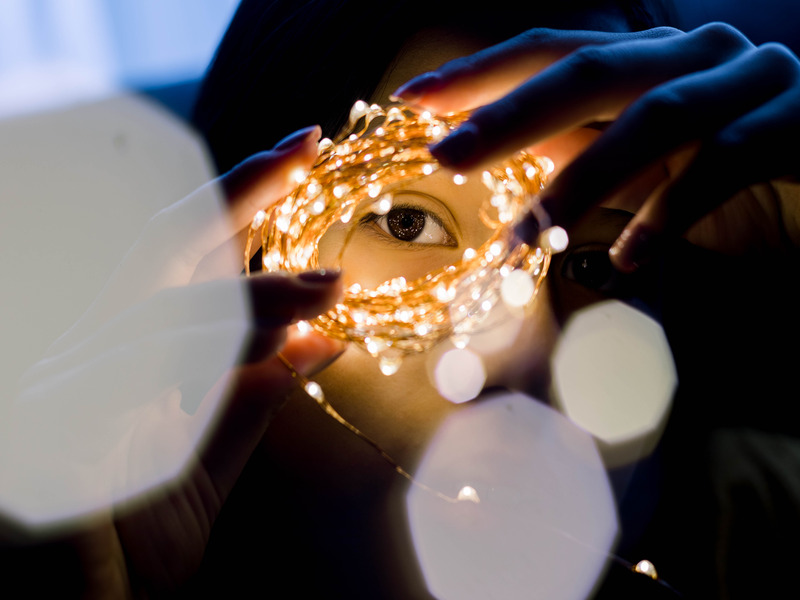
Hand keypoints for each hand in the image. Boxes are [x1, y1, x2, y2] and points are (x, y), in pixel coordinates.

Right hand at [2, 125, 343, 595]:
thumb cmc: (126, 545)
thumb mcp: (202, 467)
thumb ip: (248, 402)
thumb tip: (316, 343)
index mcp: (125, 352)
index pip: (184, 256)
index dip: (240, 199)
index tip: (301, 158)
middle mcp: (89, 350)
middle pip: (163, 245)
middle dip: (238, 187)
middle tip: (306, 143)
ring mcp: (65, 383)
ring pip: (168, 306)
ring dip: (255, 292)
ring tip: (328, 285)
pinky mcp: (56, 427)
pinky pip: (146, 369)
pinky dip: (220, 349)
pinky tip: (290, 337)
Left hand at [393, 24, 799, 270]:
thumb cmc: (731, 165)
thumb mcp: (645, 160)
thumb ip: (586, 147)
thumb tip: (509, 156)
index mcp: (653, 55)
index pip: (552, 50)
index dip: (482, 73)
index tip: (414, 101)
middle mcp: (696, 54)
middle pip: (590, 69)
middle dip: (510, 113)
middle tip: (445, 155)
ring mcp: (751, 82)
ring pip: (653, 118)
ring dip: (579, 182)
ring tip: (522, 241)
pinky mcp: (798, 125)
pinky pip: (722, 165)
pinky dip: (667, 214)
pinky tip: (626, 259)